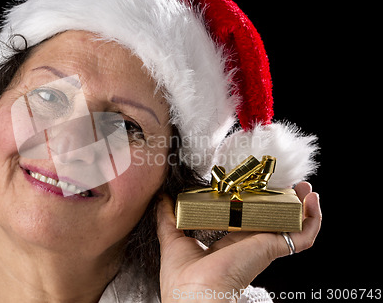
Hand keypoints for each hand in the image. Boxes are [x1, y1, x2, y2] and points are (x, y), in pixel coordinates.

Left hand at [156, 182, 320, 301]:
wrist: (195, 297)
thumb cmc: (182, 279)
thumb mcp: (172, 240)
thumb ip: (167, 218)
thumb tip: (162, 198)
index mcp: (228, 246)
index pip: (246, 222)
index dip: (254, 204)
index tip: (258, 187)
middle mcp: (248, 246)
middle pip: (271, 221)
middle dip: (281, 202)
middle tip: (289, 184)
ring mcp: (263, 248)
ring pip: (291, 226)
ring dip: (302, 206)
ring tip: (305, 188)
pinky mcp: (272, 250)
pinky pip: (302, 237)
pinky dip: (312, 220)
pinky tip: (313, 202)